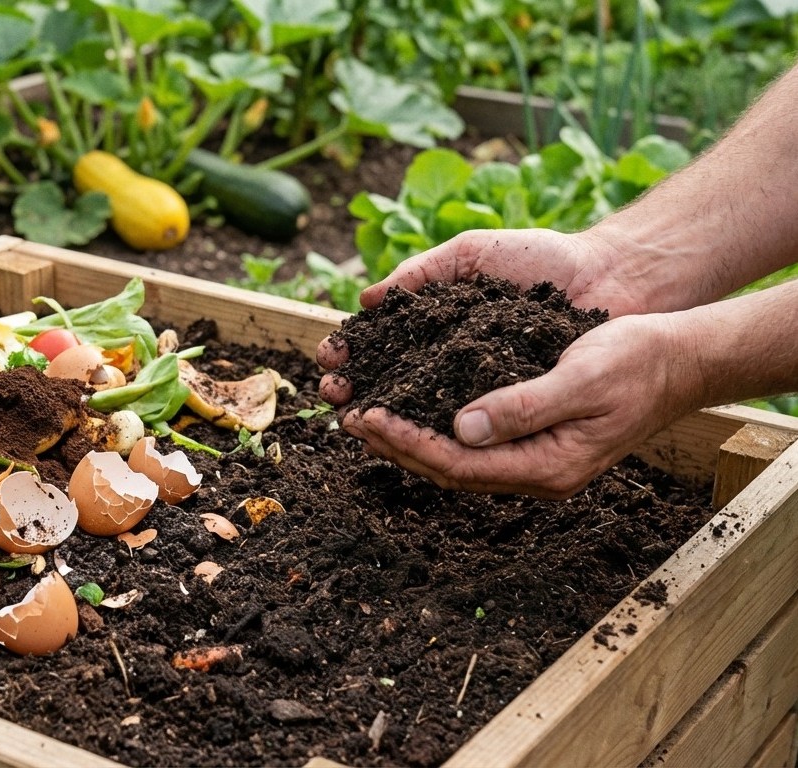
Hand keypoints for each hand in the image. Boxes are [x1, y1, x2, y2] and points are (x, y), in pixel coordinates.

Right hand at [316, 228, 643, 406]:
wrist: (612, 274)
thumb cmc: (543, 258)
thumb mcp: (472, 256)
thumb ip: (421, 274)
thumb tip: (365, 302)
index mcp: (440, 328)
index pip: (384, 349)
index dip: (353, 356)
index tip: (329, 358)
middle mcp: (457, 365)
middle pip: (395, 387)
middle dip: (359, 390)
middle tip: (334, 393)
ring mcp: (485, 390)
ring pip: (426, 413)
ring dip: (388, 418)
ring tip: (359, 417)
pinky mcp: (516, 411)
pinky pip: (472, 426)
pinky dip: (437, 431)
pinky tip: (411, 433)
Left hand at [339, 314, 700, 497]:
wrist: (680, 358)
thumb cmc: (636, 361)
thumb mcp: (580, 377)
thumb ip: (523, 406)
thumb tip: (461, 429)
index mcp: (548, 466)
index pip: (459, 465)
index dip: (407, 443)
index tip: (367, 416)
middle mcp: (537, 473)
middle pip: (449, 471)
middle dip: (395, 446)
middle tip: (349, 417)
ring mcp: (536, 461)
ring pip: (457, 461)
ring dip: (409, 441)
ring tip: (365, 417)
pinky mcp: (534, 440)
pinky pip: (472, 444)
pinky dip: (434, 428)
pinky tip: (410, 409)